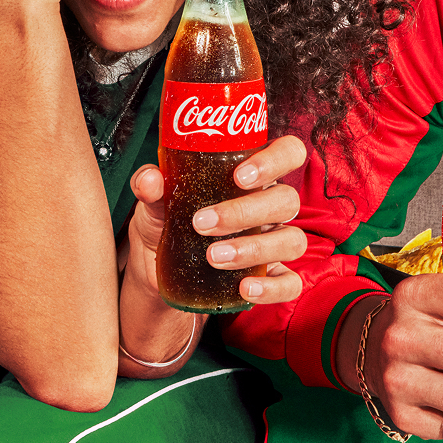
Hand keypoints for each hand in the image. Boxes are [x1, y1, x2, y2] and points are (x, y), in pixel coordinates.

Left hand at [128, 135, 307, 305]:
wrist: (155, 271)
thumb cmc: (165, 223)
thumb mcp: (154, 202)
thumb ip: (150, 186)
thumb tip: (150, 179)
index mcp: (250, 177)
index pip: (287, 153)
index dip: (275, 160)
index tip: (240, 176)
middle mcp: (269, 207)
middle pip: (287, 200)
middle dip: (246, 212)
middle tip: (203, 223)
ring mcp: (274, 243)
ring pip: (291, 241)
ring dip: (254, 249)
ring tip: (214, 256)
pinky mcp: (271, 277)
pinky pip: (290, 284)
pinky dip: (271, 288)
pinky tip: (244, 288)